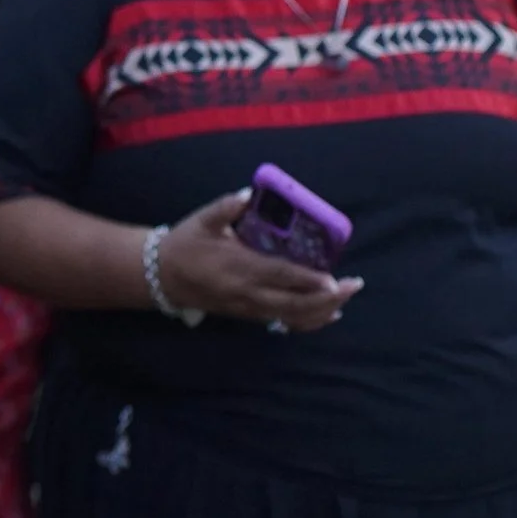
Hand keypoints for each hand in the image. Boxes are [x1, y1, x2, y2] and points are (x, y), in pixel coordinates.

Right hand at [157, 189, 362, 331]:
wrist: (162, 276)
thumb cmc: (186, 244)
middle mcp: (248, 292)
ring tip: (345, 298)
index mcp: (239, 266)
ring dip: (322, 311)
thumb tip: (247, 194)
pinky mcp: (248, 315)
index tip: (333, 279)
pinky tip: (326, 315)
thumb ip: (225, 207)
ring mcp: (249, 307)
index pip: (281, 276)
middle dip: (327, 297)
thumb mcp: (202, 220)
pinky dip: (307, 321)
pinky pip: (283, 322)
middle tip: (354, 285)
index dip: (308, 280)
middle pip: (294, 303)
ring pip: (292, 317)